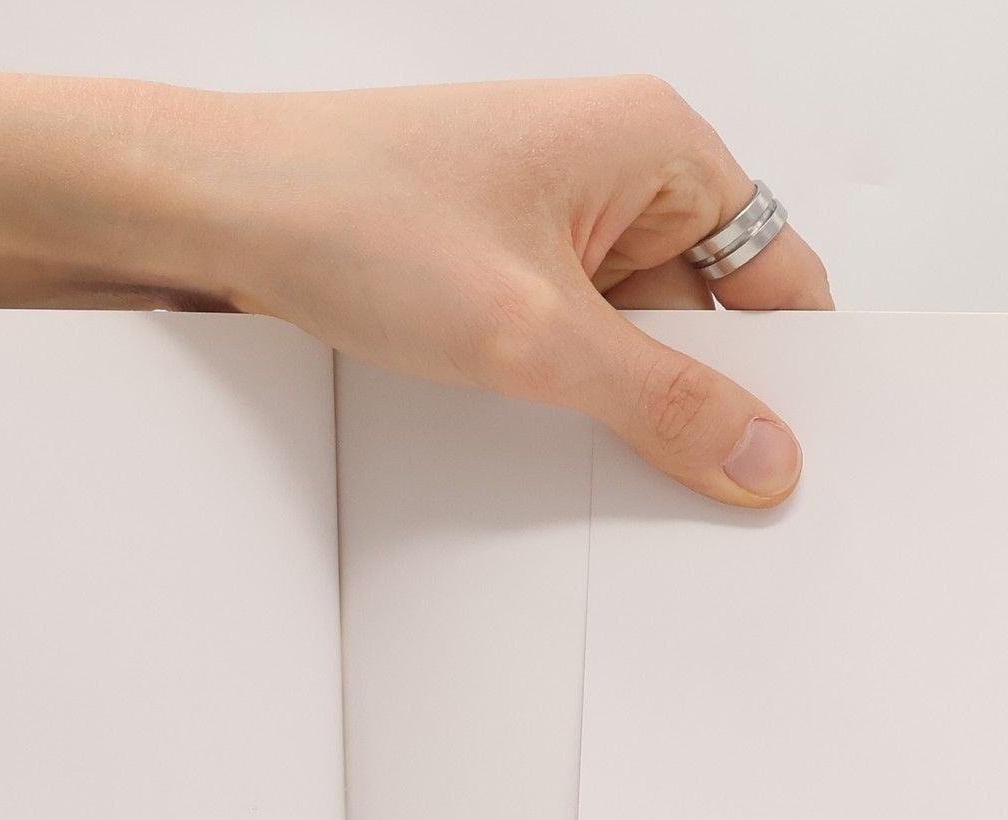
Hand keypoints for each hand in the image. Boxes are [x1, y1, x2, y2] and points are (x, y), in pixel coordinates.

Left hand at [202, 78, 832, 506]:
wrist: (217, 210)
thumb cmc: (354, 215)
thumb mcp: (533, 335)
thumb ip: (660, 402)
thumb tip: (759, 453)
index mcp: (655, 145)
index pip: (776, 271)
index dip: (789, 370)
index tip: (788, 455)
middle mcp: (612, 170)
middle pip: (705, 311)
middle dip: (696, 395)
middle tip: (696, 486)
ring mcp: (550, 217)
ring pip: (629, 332)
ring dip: (617, 398)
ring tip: (585, 445)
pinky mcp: (496, 259)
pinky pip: (565, 336)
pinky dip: (562, 388)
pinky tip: (537, 428)